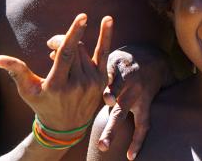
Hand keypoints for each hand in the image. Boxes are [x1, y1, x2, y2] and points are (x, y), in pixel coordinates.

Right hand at [0, 14, 111, 132]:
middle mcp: (78, 84)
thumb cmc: (42, 104)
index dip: (74, 33)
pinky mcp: (102, 80)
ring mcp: (92, 82)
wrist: (66, 127)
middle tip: (51, 45)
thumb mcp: (27, 90)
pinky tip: (108, 20)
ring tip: (61, 54)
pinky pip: (105, 53)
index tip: (82, 16)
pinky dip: (106, 36)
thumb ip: (16, 71)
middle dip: (62, 40)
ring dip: (74, 45)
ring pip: (85, 50)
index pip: (67, 54)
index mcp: (58, 85)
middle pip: (75, 48)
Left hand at [48, 41, 170, 159]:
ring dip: (114, 128)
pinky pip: (143, 126)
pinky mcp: (144, 107)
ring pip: (124, 112)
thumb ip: (79, 57)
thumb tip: (50, 51)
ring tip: (103, 145)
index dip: (109, 83)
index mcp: (118, 68)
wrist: (150, 64)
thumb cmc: (120, 62)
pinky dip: (138, 142)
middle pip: (118, 92)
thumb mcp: (106, 56)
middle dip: (112, 97)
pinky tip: (130, 156)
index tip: (105, 95)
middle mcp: (129, 81)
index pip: (110, 73)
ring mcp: (136, 95)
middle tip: (105, 104)